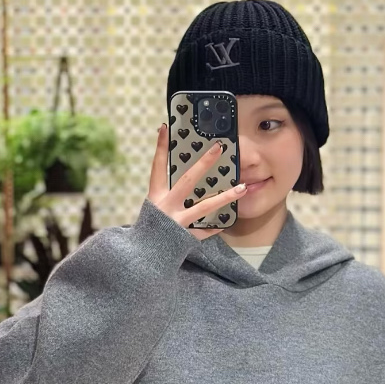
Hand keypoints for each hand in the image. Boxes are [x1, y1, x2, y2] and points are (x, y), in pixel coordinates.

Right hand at [146, 123, 245, 240]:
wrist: (142, 256)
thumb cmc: (148, 229)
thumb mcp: (152, 207)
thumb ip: (164, 193)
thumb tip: (181, 179)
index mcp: (155, 196)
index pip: (157, 166)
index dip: (161, 147)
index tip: (165, 127)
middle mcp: (166, 206)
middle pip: (187, 180)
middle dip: (203, 163)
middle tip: (219, 147)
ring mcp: (177, 221)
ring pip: (204, 207)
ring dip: (225, 197)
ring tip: (242, 187)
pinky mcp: (184, 236)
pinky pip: (203, 232)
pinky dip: (213, 229)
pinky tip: (225, 223)